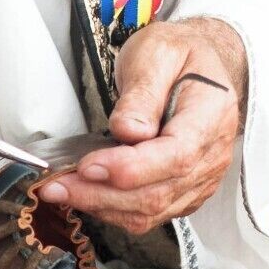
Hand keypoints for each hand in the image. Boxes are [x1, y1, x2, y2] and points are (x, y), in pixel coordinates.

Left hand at [38, 16, 246, 234]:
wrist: (203, 66)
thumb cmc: (179, 56)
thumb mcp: (157, 54)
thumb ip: (142, 93)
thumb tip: (127, 131)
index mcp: (211, 116)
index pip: (176, 156)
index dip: (130, 168)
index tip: (88, 165)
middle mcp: (212, 156)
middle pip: (158, 193)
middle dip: (100, 194)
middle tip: (56, 185)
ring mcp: (201, 179)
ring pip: (151, 212)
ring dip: (101, 206)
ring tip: (62, 190)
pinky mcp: (185, 193)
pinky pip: (150, 214)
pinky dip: (113, 209)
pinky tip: (86, 193)